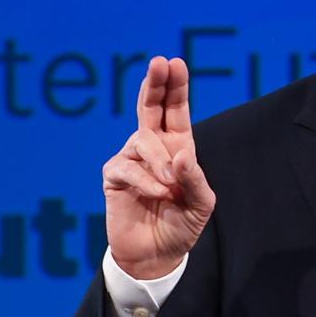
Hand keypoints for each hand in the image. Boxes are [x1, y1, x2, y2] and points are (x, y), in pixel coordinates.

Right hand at [102, 57, 215, 278]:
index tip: (174, 62)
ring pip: (143, 140)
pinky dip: (146, 181)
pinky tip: (157, 195)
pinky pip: (128, 167)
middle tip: (160, 62)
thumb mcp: (201, 204)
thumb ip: (194, 178)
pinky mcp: (114, 176)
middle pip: (151, 106)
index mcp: (178, 147)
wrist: (157, 254)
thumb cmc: (181, 225)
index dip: (175, 87)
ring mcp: (132, 159)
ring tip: (170, 188)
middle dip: (156, 83)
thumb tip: (180, 154)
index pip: (175, 110)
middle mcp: (153, 147)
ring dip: (160, 162)